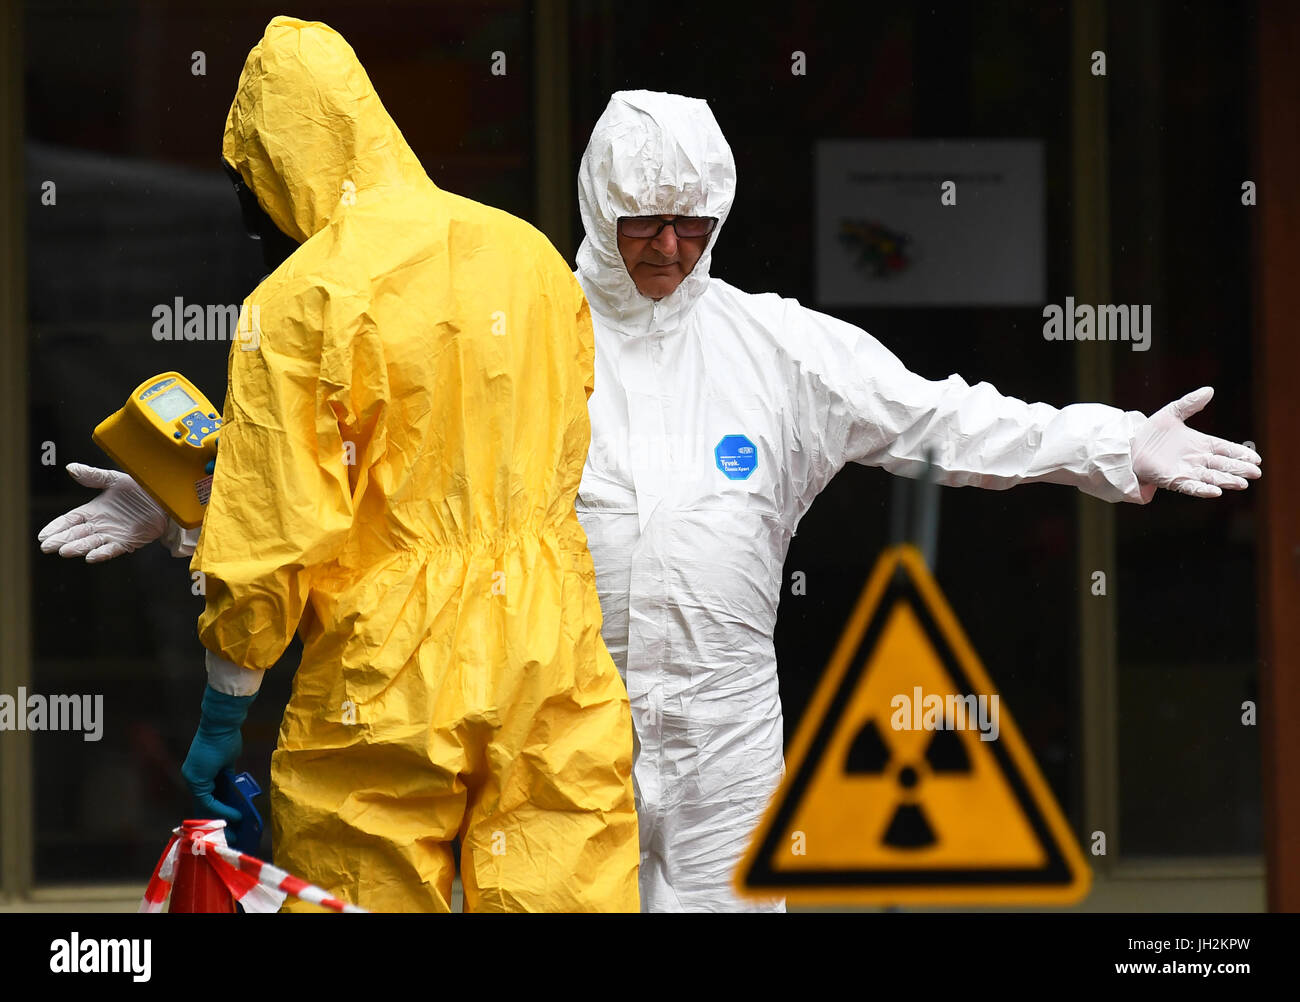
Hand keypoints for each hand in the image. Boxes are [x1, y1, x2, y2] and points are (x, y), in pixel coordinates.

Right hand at [37, 464, 167, 561]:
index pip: (70, 520)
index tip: (43, 536)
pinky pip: (112, 549)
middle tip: (47, 546)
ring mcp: (113, 534)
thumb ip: (93, 476)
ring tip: (64, 551)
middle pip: (76, 534)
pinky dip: (102, 553)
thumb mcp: (114, 480)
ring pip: (91, 543)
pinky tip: (91, 557)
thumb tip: (70, 467)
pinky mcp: (128, 541)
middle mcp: (100, 524)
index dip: (57, 527)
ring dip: (78, 547)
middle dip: (61, 540)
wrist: (165, 499)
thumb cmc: (140, 489)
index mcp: (94, 510)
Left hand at [181, 685, 256, 824]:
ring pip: (205, 806)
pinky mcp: (196, 780)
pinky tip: (235, 816)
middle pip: (204, 805)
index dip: (219, 811)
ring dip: (220, 819)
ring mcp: (192, 779)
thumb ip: (226, 778)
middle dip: (218, 821)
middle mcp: (192, 778)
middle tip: (231, 834)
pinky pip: (208, 800)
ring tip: (233, 831)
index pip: (206, 798)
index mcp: (198, 774)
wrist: (222, 725)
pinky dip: (222, 809)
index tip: (231, 822)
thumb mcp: (228, 763)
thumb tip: (232, 792)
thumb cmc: (227, 739)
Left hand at [1132, 387, 1261, 497]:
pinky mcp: (1174, 480)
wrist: (1130, 445)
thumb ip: (1190, 403)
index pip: (1226, 449)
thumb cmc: (1151, 431)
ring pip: (1212, 477)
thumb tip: (1209, 389)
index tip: (1256, 458)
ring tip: (1242, 484)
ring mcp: (1187, 470)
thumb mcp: (1172, 413)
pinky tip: (1216, 492)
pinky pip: (1192, 487)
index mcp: (1201, 443)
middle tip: (1255, 473)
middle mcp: (1197, 459)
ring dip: (1227, 481)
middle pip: (1224, 465)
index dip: (1240, 453)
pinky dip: (1203, 490)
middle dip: (1239, 469)